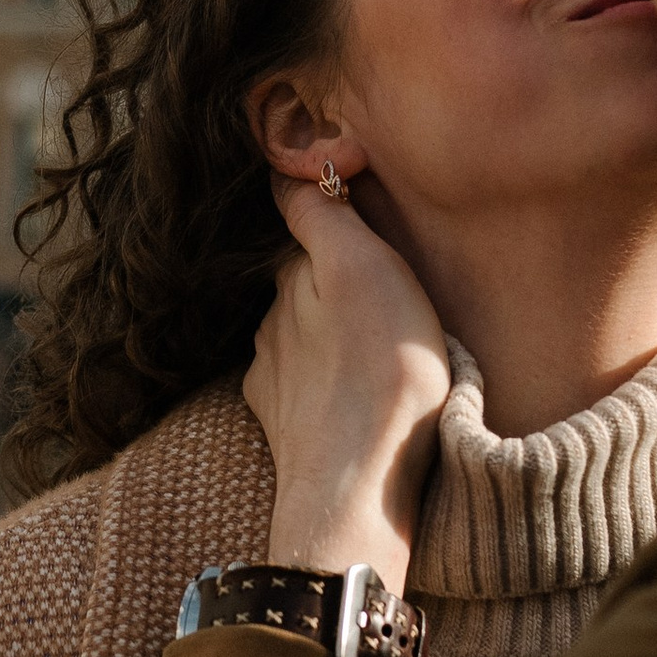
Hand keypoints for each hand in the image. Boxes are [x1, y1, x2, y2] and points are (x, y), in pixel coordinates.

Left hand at [243, 184, 451, 595]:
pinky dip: (327, 387)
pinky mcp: (285, 427)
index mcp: (293, 278)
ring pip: (304, 339)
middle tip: (386, 297)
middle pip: (305, 286)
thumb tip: (287, 167)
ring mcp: (273, 379)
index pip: (305, 229)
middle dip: (334, 285)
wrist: (359, 489)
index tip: (364, 226)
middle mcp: (271, 324)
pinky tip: (355, 398)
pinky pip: (306, 392)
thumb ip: (320, 212)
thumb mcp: (363, 266)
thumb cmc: (380, 371)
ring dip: (331, 339)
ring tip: (378, 352)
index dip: (335, 223)